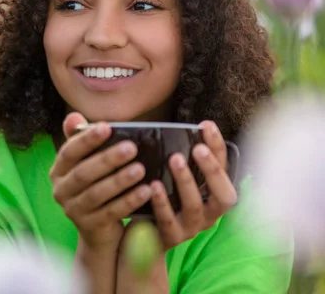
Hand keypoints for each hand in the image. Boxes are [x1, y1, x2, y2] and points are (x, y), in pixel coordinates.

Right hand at [49, 112, 152, 249]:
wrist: (99, 228)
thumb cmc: (96, 184)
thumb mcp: (88, 162)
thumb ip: (82, 140)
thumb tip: (74, 116)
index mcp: (58, 170)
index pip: (69, 152)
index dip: (86, 140)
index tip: (107, 127)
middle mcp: (60, 190)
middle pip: (83, 173)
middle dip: (107, 160)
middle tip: (132, 148)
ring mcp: (72, 211)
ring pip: (96, 194)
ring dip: (119, 181)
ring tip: (141, 169)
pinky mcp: (89, 227)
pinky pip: (110, 212)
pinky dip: (128, 201)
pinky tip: (146, 191)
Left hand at [148, 120, 237, 250]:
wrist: (140, 240)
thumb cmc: (160, 199)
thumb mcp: (173, 179)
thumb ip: (180, 159)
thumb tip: (178, 127)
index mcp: (213, 195)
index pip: (224, 169)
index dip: (218, 147)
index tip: (207, 125)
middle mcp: (209, 214)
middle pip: (224, 196)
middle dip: (212, 170)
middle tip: (198, 148)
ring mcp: (191, 228)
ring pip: (195, 207)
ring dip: (186, 181)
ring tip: (175, 159)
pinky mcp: (170, 238)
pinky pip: (168, 221)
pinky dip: (162, 202)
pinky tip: (153, 186)